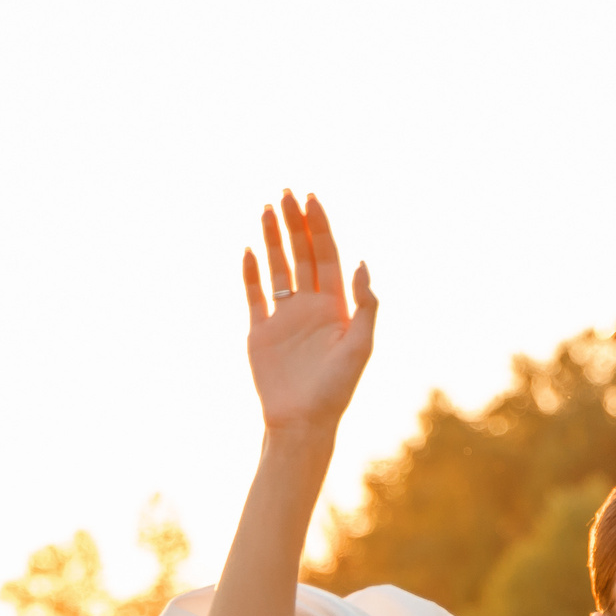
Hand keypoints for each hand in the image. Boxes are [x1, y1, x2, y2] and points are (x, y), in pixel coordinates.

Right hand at [243, 191, 377, 438]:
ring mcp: (284, 318)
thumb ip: (365, 305)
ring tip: (266, 208)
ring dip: (273, 239)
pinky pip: (254, 296)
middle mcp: (310, 307)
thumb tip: (363, 262)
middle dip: (294, 223)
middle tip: (285, 192)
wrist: (302, 422)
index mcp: (336, 307)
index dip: (319, 226)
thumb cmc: (336, 389)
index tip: (311, 198)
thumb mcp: (360, 346)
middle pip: (301, 255)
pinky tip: (249, 249)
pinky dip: (251, 273)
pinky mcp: (261, 333)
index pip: (327, 256)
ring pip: (278, 269)